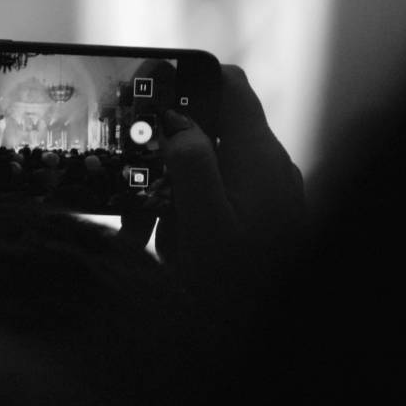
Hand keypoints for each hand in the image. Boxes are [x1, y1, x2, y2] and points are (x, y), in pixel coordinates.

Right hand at [134, 65, 304, 285]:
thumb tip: (178, 124)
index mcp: (257, 157)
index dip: (191, 79)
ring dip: (171, 193)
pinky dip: (188, 212)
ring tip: (147, 236)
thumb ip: (192, 167)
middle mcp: (267, 166)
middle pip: (211, 130)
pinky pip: (218, 197)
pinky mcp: (261, 214)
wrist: (270, 326)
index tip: (151, 95)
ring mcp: (266, 191)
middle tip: (136, 187)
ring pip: (209, 168)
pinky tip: (170, 247)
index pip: (230, 86)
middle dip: (167, 154)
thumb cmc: (242, 287)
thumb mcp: (207, 227)